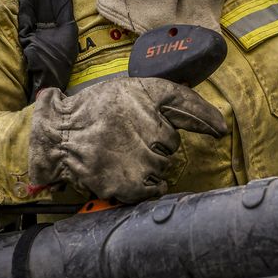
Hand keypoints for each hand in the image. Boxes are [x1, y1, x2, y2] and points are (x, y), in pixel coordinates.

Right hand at [29, 77, 227, 202]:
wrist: (58, 135)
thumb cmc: (95, 111)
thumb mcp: (130, 90)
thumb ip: (167, 99)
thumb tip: (207, 117)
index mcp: (147, 98)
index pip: (187, 105)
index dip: (207, 118)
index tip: (220, 129)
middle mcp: (148, 127)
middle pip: (172, 143)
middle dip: (157, 143)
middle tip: (128, 138)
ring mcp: (141, 158)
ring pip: (163, 165)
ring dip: (149, 163)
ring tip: (122, 154)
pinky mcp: (130, 184)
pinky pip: (155, 188)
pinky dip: (146, 184)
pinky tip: (127, 171)